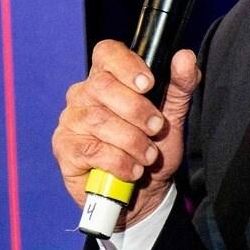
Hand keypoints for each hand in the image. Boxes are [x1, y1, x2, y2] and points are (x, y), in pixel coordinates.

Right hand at [52, 40, 202, 228]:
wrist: (143, 195)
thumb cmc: (151, 149)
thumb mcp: (172, 117)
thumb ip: (180, 86)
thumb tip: (185, 57)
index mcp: (107, 78)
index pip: (107, 53)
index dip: (126, 64)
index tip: (148, 84)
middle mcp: (83, 95)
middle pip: (103, 86)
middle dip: (137, 110)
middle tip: (156, 129)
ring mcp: (71, 121)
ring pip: (99, 120)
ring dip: (132, 141)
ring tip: (148, 156)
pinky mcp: (65, 149)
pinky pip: (92, 150)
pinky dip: (119, 162)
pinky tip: (132, 170)